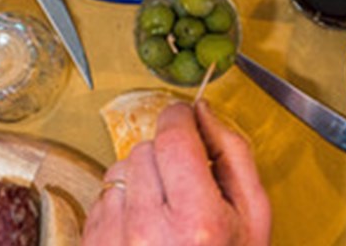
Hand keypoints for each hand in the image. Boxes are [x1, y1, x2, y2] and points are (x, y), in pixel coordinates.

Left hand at [82, 101, 270, 244]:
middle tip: (185, 183)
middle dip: (166, 156)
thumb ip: (234, 155)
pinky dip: (123, 201)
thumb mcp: (252, 219)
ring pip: (121, 168)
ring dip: (142, 178)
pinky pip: (104, 195)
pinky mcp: (93, 242)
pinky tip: (145, 226)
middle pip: (145, 148)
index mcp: (196, 222)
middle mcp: (148, 230)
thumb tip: (205, 113)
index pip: (174, 136)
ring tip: (165, 211)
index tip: (186, 118)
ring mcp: (115, 238)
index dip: (181, 118)